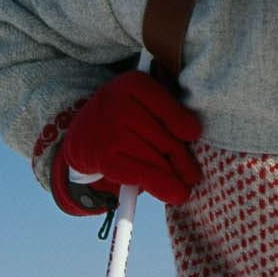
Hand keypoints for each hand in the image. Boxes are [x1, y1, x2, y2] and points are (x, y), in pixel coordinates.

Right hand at [59, 70, 202, 205]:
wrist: (83, 135)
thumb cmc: (126, 118)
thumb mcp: (143, 101)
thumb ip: (167, 111)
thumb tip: (193, 136)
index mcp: (132, 83)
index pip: (166, 105)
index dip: (184, 123)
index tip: (193, 135)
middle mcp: (117, 104)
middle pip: (165, 138)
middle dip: (183, 158)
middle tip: (194, 173)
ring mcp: (108, 131)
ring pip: (157, 159)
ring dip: (174, 175)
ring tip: (183, 184)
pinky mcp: (104, 158)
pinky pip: (142, 174)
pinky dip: (162, 187)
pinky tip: (176, 193)